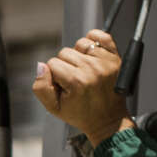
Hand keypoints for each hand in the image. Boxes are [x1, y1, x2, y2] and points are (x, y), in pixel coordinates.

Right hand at [32, 30, 130, 145]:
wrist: (107, 120)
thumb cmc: (81, 114)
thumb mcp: (54, 108)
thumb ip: (41, 87)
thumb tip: (41, 66)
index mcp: (77, 81)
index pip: (52, 63)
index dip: (54, 75)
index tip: (63, 86)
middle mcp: (92, 69)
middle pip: (65, 52)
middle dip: (65, 65)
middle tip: (74, 81)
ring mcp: (106, 62)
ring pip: (80, 44)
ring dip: (79, 54)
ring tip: (84, 70)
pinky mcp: (115, 58)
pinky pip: (101, 36)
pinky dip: (94, 41)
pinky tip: (92, 56)